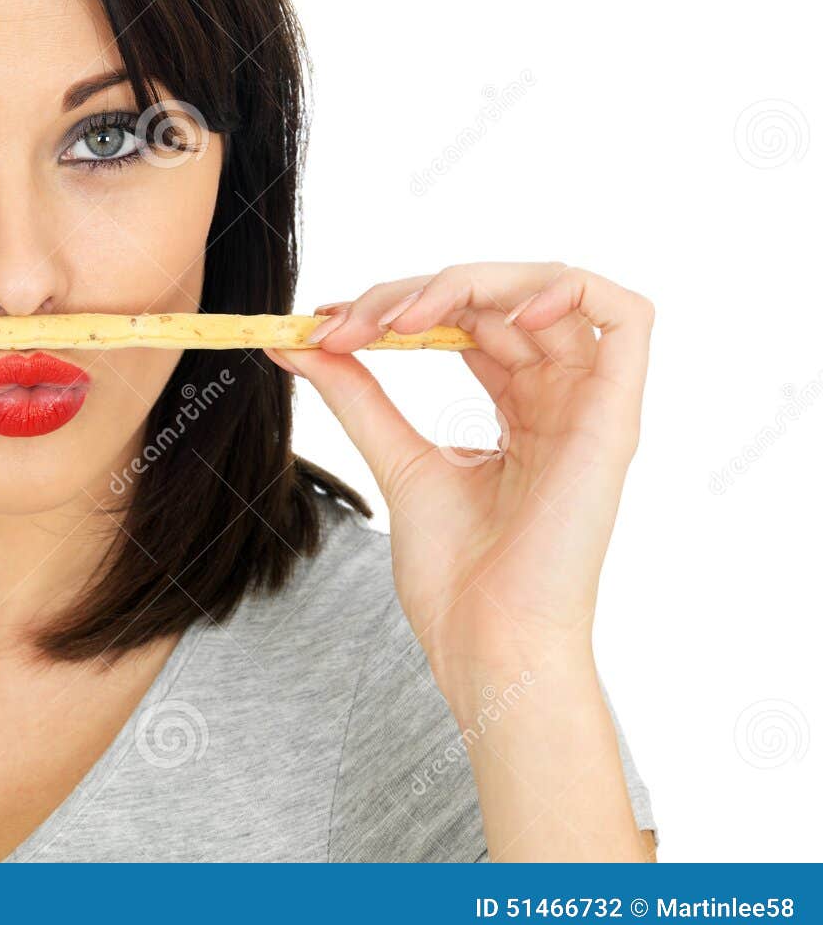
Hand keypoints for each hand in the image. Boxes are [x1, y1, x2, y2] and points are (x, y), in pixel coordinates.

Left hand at [265, 261, 654, 700]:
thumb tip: (299, 338)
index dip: (399, 305)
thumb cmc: (457, 577)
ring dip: (466, 284)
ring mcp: (591, 405)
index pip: (467, 319)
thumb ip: (356, 392)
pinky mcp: (616, 418)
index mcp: (518, 409)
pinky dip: (565, 289)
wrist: (485, 641)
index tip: (326, 326)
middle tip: (345, 324)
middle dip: (413, 293)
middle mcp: (559, 399)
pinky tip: (504, 312)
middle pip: (499, 297)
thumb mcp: (394, 458)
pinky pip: (626, 316)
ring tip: (401, 320)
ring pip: (549, 288)